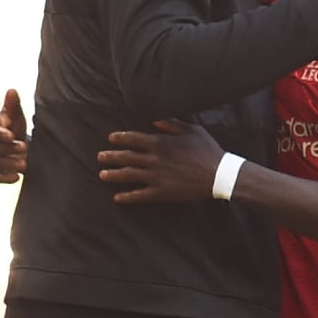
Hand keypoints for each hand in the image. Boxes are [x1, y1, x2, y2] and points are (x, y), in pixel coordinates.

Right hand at [0, 89, 27, 183]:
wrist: (19, 144)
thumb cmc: (15, 127)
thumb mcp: (16, 115)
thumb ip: (13, 105)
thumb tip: (12, 91)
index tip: (11, 135)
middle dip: (7, 149)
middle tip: (24, 148)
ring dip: (8, 164)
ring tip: (25, 163)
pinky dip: (5, 178)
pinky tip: (17, 177)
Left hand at [98, 120, 223, 203]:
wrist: (218, 175)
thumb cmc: (207, 150)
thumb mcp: (192, 130)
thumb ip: (172, 124)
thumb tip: (154, 120)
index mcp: (160, 143)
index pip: (133, 139)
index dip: (120, 138)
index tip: (111, 138)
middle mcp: (154, 159)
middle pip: (126, 157)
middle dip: (111, 156)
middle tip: (100, 156)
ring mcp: (155, 177)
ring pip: (128, 175)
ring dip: (113, 175)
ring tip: (102, 175)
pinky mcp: (160, 192)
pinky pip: (139, 195)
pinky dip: (127, 197)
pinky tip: (117, 198)